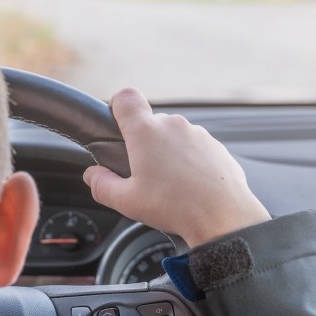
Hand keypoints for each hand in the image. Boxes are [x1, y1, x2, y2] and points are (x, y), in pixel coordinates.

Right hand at [84, 88, 270, 247]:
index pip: (126, 98)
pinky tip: (190, 186)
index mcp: (146, 132)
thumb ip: (102, 185)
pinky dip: (189, 162)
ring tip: (170, 185)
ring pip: (173, 136)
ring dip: (168, 153)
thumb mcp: (127, 201)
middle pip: (150, 123)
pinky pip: (194, 148)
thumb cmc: (176, 207)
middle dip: (144, 144)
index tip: (118, 125)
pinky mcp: (215, 146)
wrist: (223, 217)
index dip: (118, 107)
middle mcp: (172, 125)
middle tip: (144, 174)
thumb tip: (92, 175)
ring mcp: (197, 134)